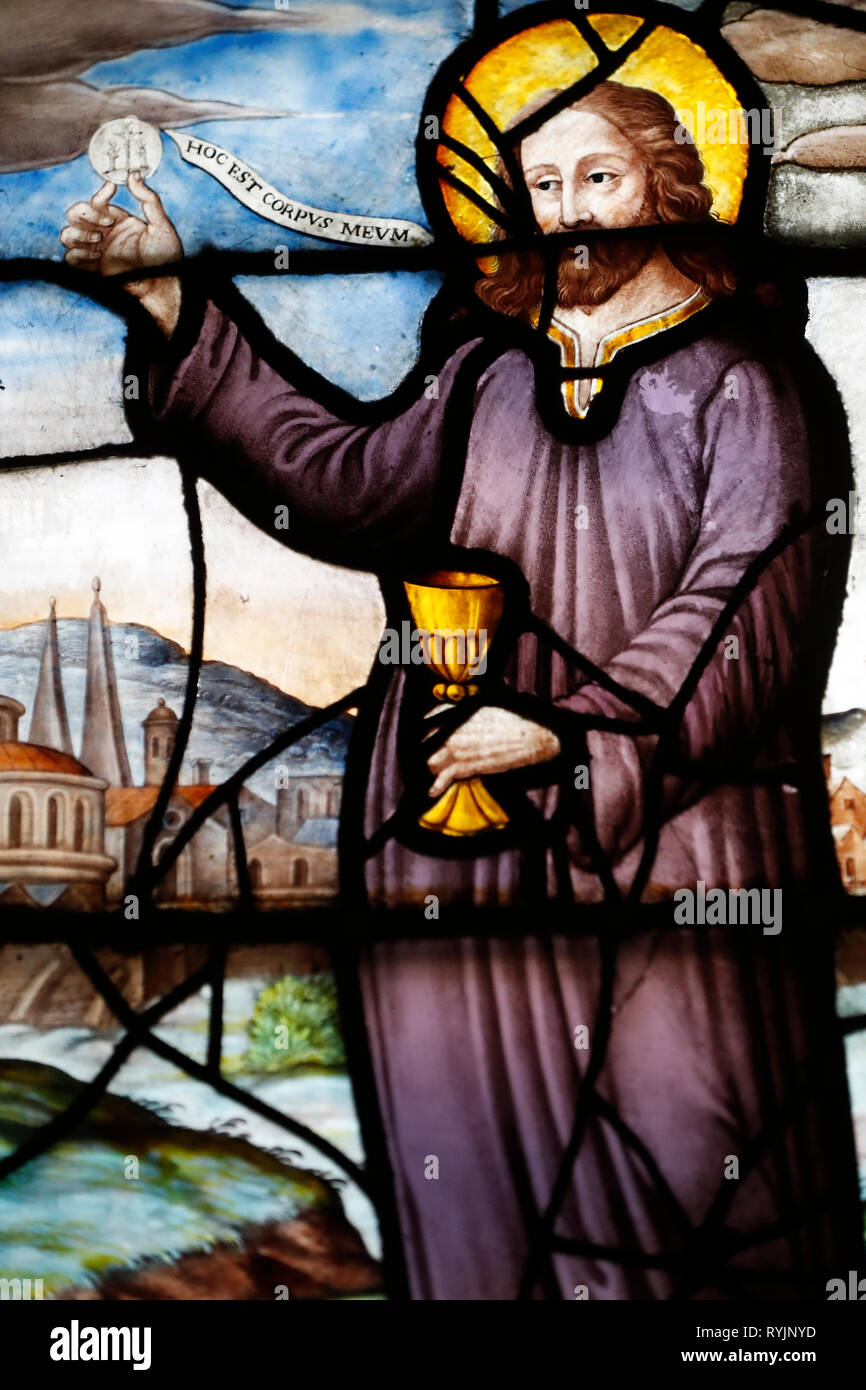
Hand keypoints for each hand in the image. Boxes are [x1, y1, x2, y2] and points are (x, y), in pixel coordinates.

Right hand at [60, 173, 182, 334]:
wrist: (163, 286)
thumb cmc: (166, 259)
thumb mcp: (162, 225)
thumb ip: (150, 199)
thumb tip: (134, 176)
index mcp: (117, 221)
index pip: (97, 201)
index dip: (100, 194)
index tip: (111, 189)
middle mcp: (104, 233)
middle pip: (75, 214)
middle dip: (86, 214)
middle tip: (107, 223)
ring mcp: (96, 251)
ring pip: (67, 234)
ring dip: (79, 235)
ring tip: (100, 243)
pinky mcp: (93, 269)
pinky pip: (70, 259)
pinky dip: (77, 254)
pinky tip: (97, 256)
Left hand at [426, 705, 560, 798]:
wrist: (526, 738)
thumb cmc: (509, 721)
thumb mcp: (483, 706)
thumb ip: (465, 709)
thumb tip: (459, 710)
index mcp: (455, 713)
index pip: (428, 721)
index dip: (426, 732)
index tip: (427, 737)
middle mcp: (451, 730)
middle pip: (425, 742)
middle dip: (427, 750)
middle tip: (431, 755)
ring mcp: (455, 749)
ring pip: (430, 761)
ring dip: (434, 767)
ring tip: (440, 770)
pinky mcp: (463, 766)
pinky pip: (442, 778)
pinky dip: (436, 786)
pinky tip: (432, 791)